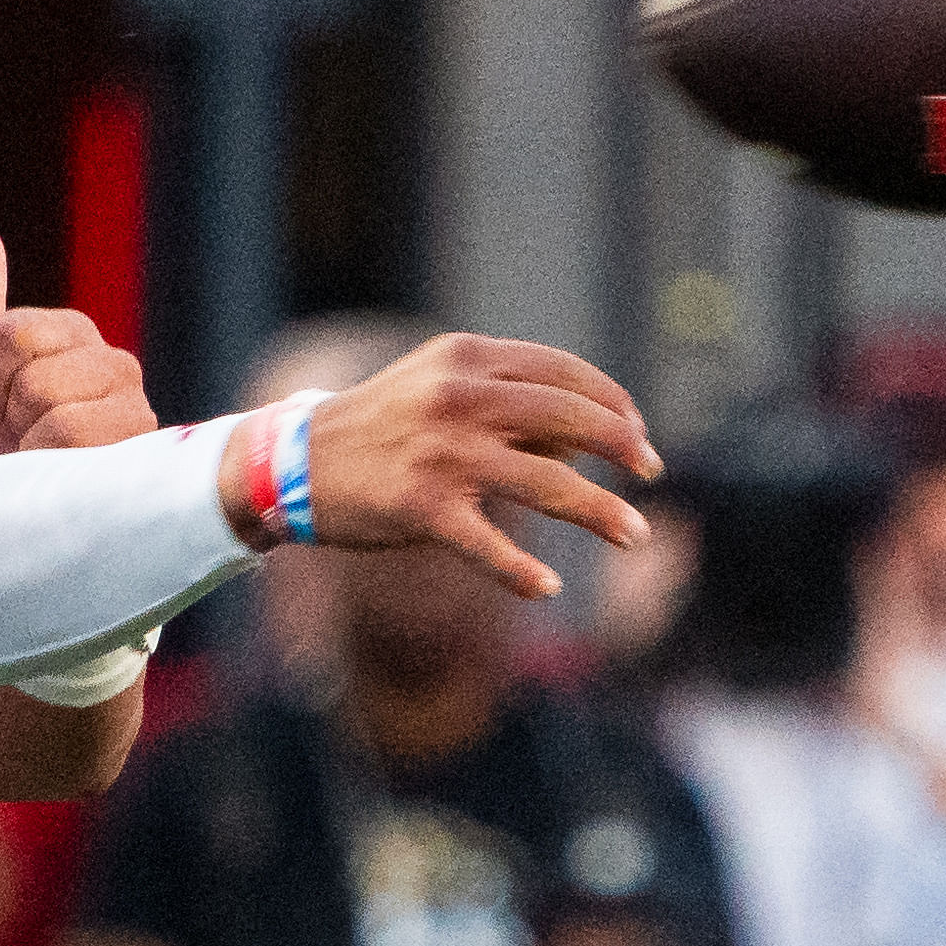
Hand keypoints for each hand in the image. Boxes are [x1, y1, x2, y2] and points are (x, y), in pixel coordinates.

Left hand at [0, 226, 155, 455]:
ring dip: (29, 443)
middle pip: (33, 373)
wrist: (14, 520)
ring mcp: (135, 413)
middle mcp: (118, 367)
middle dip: (10, 413)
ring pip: (53, 408)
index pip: (13, 333)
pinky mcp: (140, 456)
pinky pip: (71, 440)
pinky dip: (46, 463)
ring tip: (41, 457)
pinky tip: (60, 475)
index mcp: (80, 336)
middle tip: (21, 437)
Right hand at [222, 332, 660, 595]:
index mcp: (466, 359)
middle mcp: (460, 399)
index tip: (638, 431)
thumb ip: (504, 400)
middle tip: (651, 474)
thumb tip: (579, 443)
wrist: (293, 461)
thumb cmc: (379, 426)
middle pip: (568, 420)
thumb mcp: (437, 385)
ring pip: (546, 484)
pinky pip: (487, 545)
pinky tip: (547, 587)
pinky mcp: (422, 507)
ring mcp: (442, 454)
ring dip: (600, 513)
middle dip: (622, 449)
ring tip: (633, 535)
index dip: (612, 402)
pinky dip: (521, 571)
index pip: (563, 372)